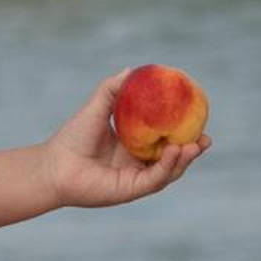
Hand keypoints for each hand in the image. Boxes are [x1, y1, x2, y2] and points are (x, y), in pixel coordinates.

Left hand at [41, 72, 208, 209]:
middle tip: (207, 138)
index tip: (199, 118)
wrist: (53, 165)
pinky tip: (174, 151)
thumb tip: (133, 70)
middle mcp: (138, 164)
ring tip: (196, 145)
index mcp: (134, 146)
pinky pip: (155, 179)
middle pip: (174, 159)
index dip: (184, 132)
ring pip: (169, 172)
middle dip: (193, 151)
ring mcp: (136, 178)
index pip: (166, 140)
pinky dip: (167, 166)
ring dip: (185, 159)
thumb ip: (113, 89)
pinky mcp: (130, 190)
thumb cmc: (72, 137)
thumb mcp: (97, 107)